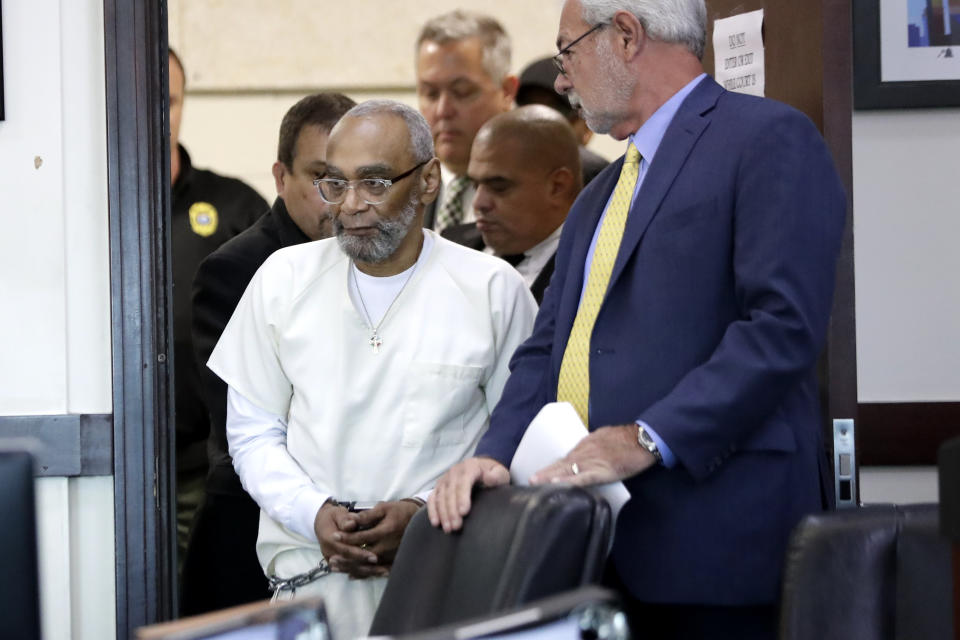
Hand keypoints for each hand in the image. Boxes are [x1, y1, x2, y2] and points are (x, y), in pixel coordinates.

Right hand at [314, 502, 377, 575]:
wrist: (322, 522)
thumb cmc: (333, 516)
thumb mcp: (337, 513)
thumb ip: (345, 519)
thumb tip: (351, 524)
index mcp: (329, 539)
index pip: (346, 550)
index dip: (360, 554)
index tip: (375, 557)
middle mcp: (329, 552)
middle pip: (350, 564)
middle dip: (367, 567)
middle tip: (384, 570)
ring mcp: (333, 560)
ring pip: (351, 570)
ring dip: (368, 572)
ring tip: (385, 573)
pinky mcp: (338, 564)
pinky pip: (351, 571)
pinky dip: (365, 573)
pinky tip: (378, 574)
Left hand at [332, 500, 420, 577]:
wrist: (419, 520)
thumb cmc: (400, 511)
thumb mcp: (384, 508)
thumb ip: (367, 516)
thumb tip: (350, 521)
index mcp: (385, 532)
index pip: (361, 537)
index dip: (347, 537)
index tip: (334, 536)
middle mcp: (388, 547)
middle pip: (362, 557)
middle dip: (345, 559)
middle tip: (331, 559)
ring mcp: (391, 556)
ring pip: (367, 567)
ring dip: (350, 568)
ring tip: (336, 568)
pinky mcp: (393, 562)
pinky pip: (376, 571)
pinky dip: (362, 574)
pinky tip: (350, 575)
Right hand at [428, 456, 509, 532]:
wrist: (483, 468)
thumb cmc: (493, 474)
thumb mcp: (500, 473)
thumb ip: (496, 476)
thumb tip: (489, 478)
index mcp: (470, 466)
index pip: (464, 482)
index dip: (462, 497)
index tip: (464, 512)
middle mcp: (455, 471)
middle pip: (450, 492)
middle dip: (452, 510)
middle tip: (456, 526)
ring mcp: (445, 479)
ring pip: (440, 497)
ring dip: (443, 513)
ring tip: (448, 529)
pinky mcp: (439, 486)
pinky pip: (432, 498)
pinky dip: (433, 510)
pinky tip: (436, 522)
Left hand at [530, 424, 654, 485]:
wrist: (643, 440)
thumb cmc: (627, 439)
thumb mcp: (604, 437)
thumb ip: (592, 446)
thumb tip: (584, 453)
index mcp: (586, 445)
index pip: (565, 457)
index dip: (553, 466)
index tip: (540, 473)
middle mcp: (585, 452)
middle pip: (562, 463)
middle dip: (546, 472)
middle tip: (530, 480)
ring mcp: (592, 461)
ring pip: (567, 470)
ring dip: (551, 477)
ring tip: (536, 482)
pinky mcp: (602, 470)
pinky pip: (583, 477)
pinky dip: (569, 480)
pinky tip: (558, 484)